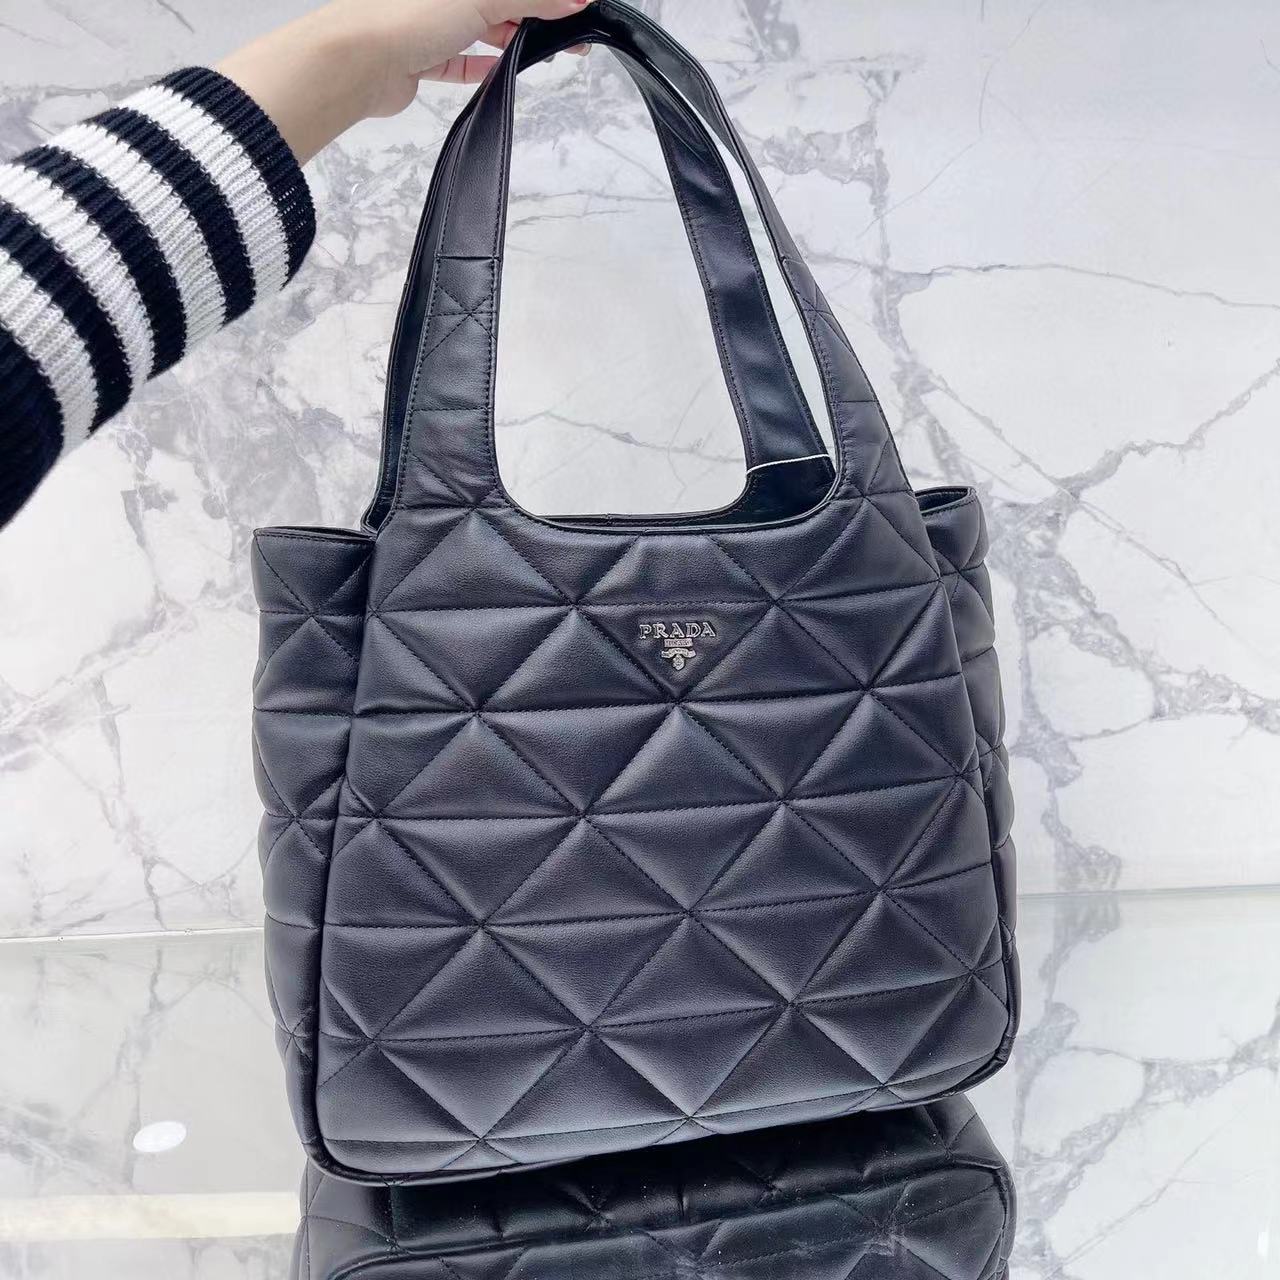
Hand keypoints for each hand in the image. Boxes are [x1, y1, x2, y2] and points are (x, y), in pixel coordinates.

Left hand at [326, 0, 592, 111]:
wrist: (356, 60)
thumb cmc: (407, 13)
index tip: (578, 7)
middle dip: (534, 13)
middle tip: (569, 38)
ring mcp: (426, 21)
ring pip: (479, 27)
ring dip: (510, 38)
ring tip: (540, 53)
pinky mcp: (418, 56)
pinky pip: (456, 60)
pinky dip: (480, 65)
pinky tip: (501, 71)